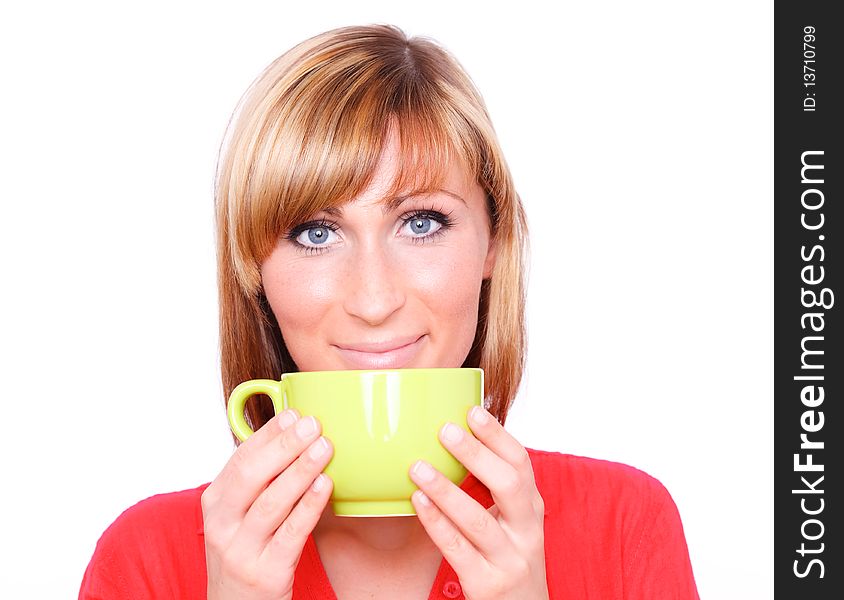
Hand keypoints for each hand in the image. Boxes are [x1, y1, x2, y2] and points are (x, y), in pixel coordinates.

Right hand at [201, 410, 333, 599]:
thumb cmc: (246, 552)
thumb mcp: (239, 515)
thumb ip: (259, 480)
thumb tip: (292, 435)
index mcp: (215, 502)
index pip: (240, 459)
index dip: (268, 433)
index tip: (294, 413)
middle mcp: (221, 524)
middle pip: (251, 476)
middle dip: (284, 446)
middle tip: (313, 424)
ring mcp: (241, 550)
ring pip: (271, 503)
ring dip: (300, 471)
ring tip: (325, 447)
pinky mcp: (265, 573)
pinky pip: (290, 534)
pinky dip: (308, 507)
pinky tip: (325, 485)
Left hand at [409, 406, 548, 599]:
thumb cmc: (509, 558)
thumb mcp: (513, 521)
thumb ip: (493, 487)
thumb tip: (458, 438)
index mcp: (531, 508)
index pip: (522, 464)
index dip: (498, 436)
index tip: (472, 410)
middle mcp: (527, 531)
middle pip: (509, 485)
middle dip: (477, 454)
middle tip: (444, 429)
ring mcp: (509, 559)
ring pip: (479, 520)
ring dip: (447, 490)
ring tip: (417, 467)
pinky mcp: (488, 584)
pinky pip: (458, 550)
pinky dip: (437, 524)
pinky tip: (417, 502)